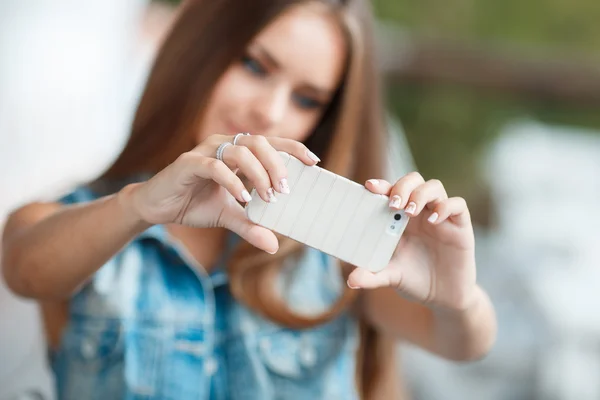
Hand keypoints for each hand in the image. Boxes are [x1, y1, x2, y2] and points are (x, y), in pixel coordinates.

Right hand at [123, 134, 320, 253]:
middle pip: (259, 143)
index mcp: (236, 154)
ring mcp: (205, 152)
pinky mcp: (188, 163)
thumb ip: (250, 226)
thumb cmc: (194, 204)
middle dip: (277, 165)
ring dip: (258, 174)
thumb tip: (274, 246)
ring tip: (266, 198)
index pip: (270, 144)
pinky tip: (242, 198)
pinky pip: (215, 166)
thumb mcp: (228, 217)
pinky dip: (232, 181)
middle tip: (285, 190)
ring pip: (240, 151)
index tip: (313, 162)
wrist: (158, 207)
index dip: (292, 148)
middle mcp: (223, 146)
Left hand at [347, 173, 476, 310]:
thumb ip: (371, 276)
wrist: (442, 297)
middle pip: (413, 180)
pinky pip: (458, 205)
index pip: (391, 191)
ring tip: (409, 212)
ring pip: (434, 187)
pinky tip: (434, 220)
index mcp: (399, 218)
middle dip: (402, 186)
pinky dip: (446, 207)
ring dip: (420, 194)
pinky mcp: (460, 227)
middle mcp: (420, 212)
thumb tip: (351, 281)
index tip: (369, 187)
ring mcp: (441, 217)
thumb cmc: (413, 280)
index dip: (382, 185)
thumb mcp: (390, 277)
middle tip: (393, 204)